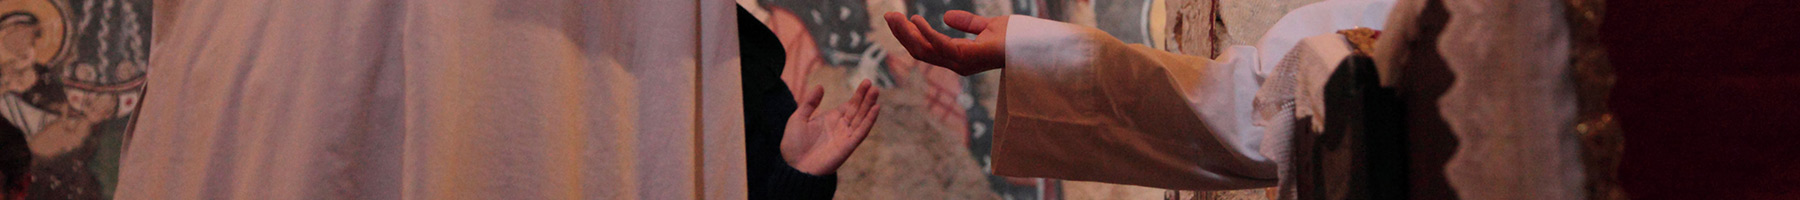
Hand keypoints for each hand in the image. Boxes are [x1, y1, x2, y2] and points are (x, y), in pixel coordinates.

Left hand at [782, 80, 881, 174]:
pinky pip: (862, 131)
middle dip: (865, 97)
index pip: (848, 105)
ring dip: (869, 105)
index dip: (857, 95)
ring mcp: (845, 136)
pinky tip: (875, 109)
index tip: (865, 83)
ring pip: (861, 118)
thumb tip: (821, 86)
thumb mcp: (798, 118)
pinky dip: (869, 120)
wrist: (794, 167)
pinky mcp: (848, 145)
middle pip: (857, 109)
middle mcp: (840, 127)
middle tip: (871, 83)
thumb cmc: (794, 145)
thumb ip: (810, 103)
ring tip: (875, 91)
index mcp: (830, 119)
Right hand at [884, 11, 1008, 75]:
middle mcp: (957, 63)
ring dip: (907, 33)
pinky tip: (916, 20)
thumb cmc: (1015, 39)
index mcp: (958, 57)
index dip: (909, 35)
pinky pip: (940, 46)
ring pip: (925, 50)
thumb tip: (946, 16)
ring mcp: (961, 62)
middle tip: (888, 16)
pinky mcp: (968, 57)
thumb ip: (967, 23)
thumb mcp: (987, 26)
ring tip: (895, 17)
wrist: (1034, 44)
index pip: (926, 48)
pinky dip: (926, 33)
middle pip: (920, 51)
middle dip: (902, 34)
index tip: (897, 18)